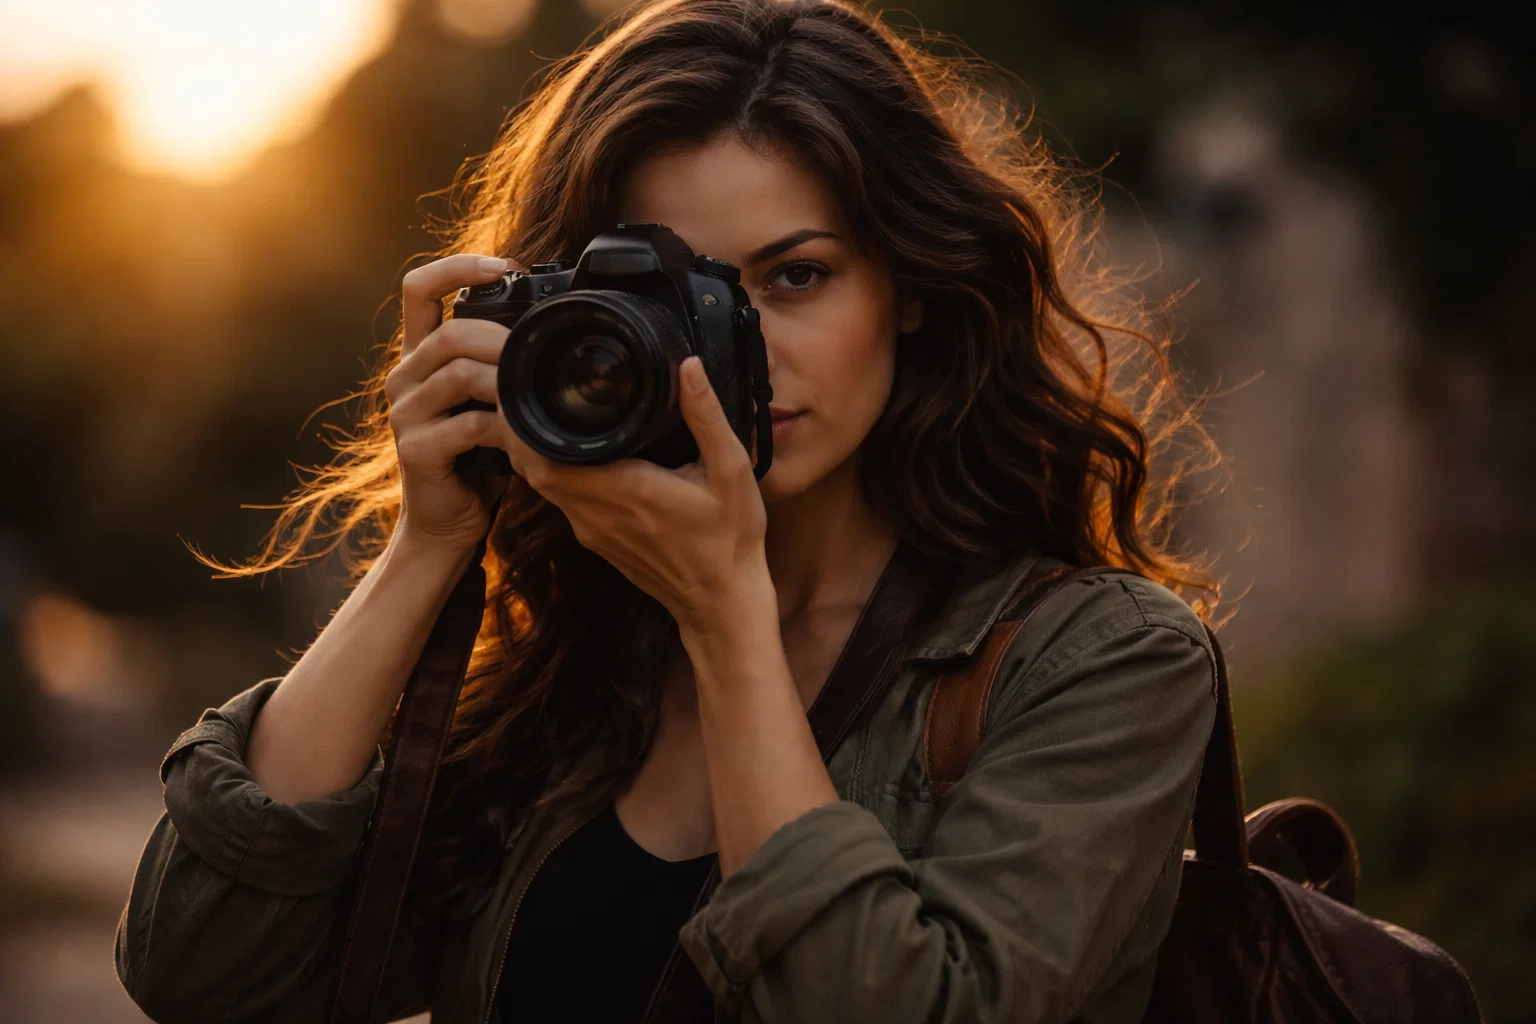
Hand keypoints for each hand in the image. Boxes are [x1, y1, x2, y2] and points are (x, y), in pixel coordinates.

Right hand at [386, 253, 522, 555]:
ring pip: (458, 374)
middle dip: (503, 339)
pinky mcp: (415, 449)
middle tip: (540, 354)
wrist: (446, 520)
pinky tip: (521, 438)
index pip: (419, 288)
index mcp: (419, 356)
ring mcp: (404, 413)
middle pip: (450, 333)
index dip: (458, 266)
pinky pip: (466, 425)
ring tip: (534, 396)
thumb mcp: (486, 399)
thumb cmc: (475, 456)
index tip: (504, 266)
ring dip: (507, 382)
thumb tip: (550, 326)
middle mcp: (403, 377)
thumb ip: (499, 363)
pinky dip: (503, 429)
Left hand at [497, 356, 770, 632]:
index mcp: (625, 491)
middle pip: (533, 471)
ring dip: (535, 453)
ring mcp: (594, 532)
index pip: (544, 462)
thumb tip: (688, 366)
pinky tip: (571, 449)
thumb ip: (707, 418)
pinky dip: (555, 473)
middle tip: (525, 389)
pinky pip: (562, 501)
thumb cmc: (731, 538)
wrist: (723, 603)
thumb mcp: (732, 471)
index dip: (522, 429)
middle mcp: (598, 515)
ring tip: (542, 410)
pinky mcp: (598, 542)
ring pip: (544, 487)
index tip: (522, 391)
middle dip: (520, 432)